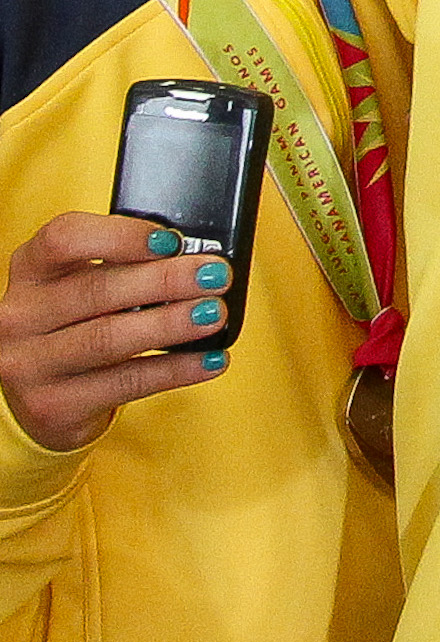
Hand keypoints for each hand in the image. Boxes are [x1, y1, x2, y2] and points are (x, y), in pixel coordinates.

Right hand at [0, 214, 236, 452]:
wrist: (44, 396)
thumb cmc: (78, 322)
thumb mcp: (84, 282)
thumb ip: (125, 264)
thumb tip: (200, 257)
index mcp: (31, 269)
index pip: (65, 239)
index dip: (120, 236)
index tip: (172, 241)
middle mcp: (21, 316)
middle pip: (97, 290)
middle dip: (165, 280)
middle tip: (216, 275)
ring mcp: (30, 364)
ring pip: (109, 339)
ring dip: (170, 324)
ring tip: (214, 313)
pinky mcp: (53, 405)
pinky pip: (125, 383)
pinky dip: (175, 370)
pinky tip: (210, 359)